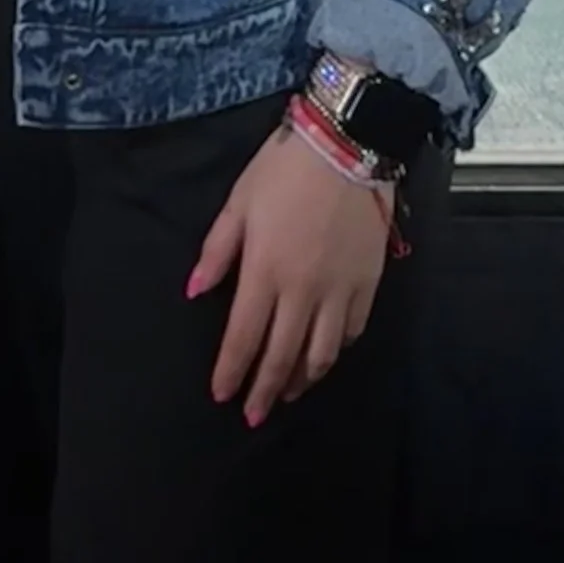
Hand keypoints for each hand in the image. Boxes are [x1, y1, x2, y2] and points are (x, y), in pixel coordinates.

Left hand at [188, 121, 392, 425]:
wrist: (347, 145)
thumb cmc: (283, 170)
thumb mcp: (238, 203)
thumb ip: (217, 252)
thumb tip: (194, 293)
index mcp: (265, 272)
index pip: (244, 337)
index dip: (232, 372)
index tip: (222, 396)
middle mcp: (303, 292)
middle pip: (282, 355)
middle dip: (265, 391)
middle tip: (254, 417)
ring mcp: (340, 291)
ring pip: (321, 353)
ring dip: (302, 380)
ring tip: (288, 393)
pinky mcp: (368, 284)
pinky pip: (352, 331)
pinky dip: (336, 351)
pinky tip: (325, 356)